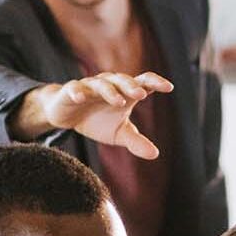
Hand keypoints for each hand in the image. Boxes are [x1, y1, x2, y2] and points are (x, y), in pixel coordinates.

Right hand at [37, 71, 173, 158]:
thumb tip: (155, 154)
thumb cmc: (97, 121)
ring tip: (119, 101)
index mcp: (124, 93)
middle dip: (131, 86)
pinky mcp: (71, 91)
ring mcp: (90, 86)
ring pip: (101, 84)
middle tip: (141, 94)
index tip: (169, 87)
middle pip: (122, 80)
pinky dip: (78, 92)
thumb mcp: (118, 133)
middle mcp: (109, 85)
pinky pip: (75, 88)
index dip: (155, 82)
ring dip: (110, 91)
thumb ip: (136, 141)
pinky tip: (80, 98)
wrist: (67, 116)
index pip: (142, 82)